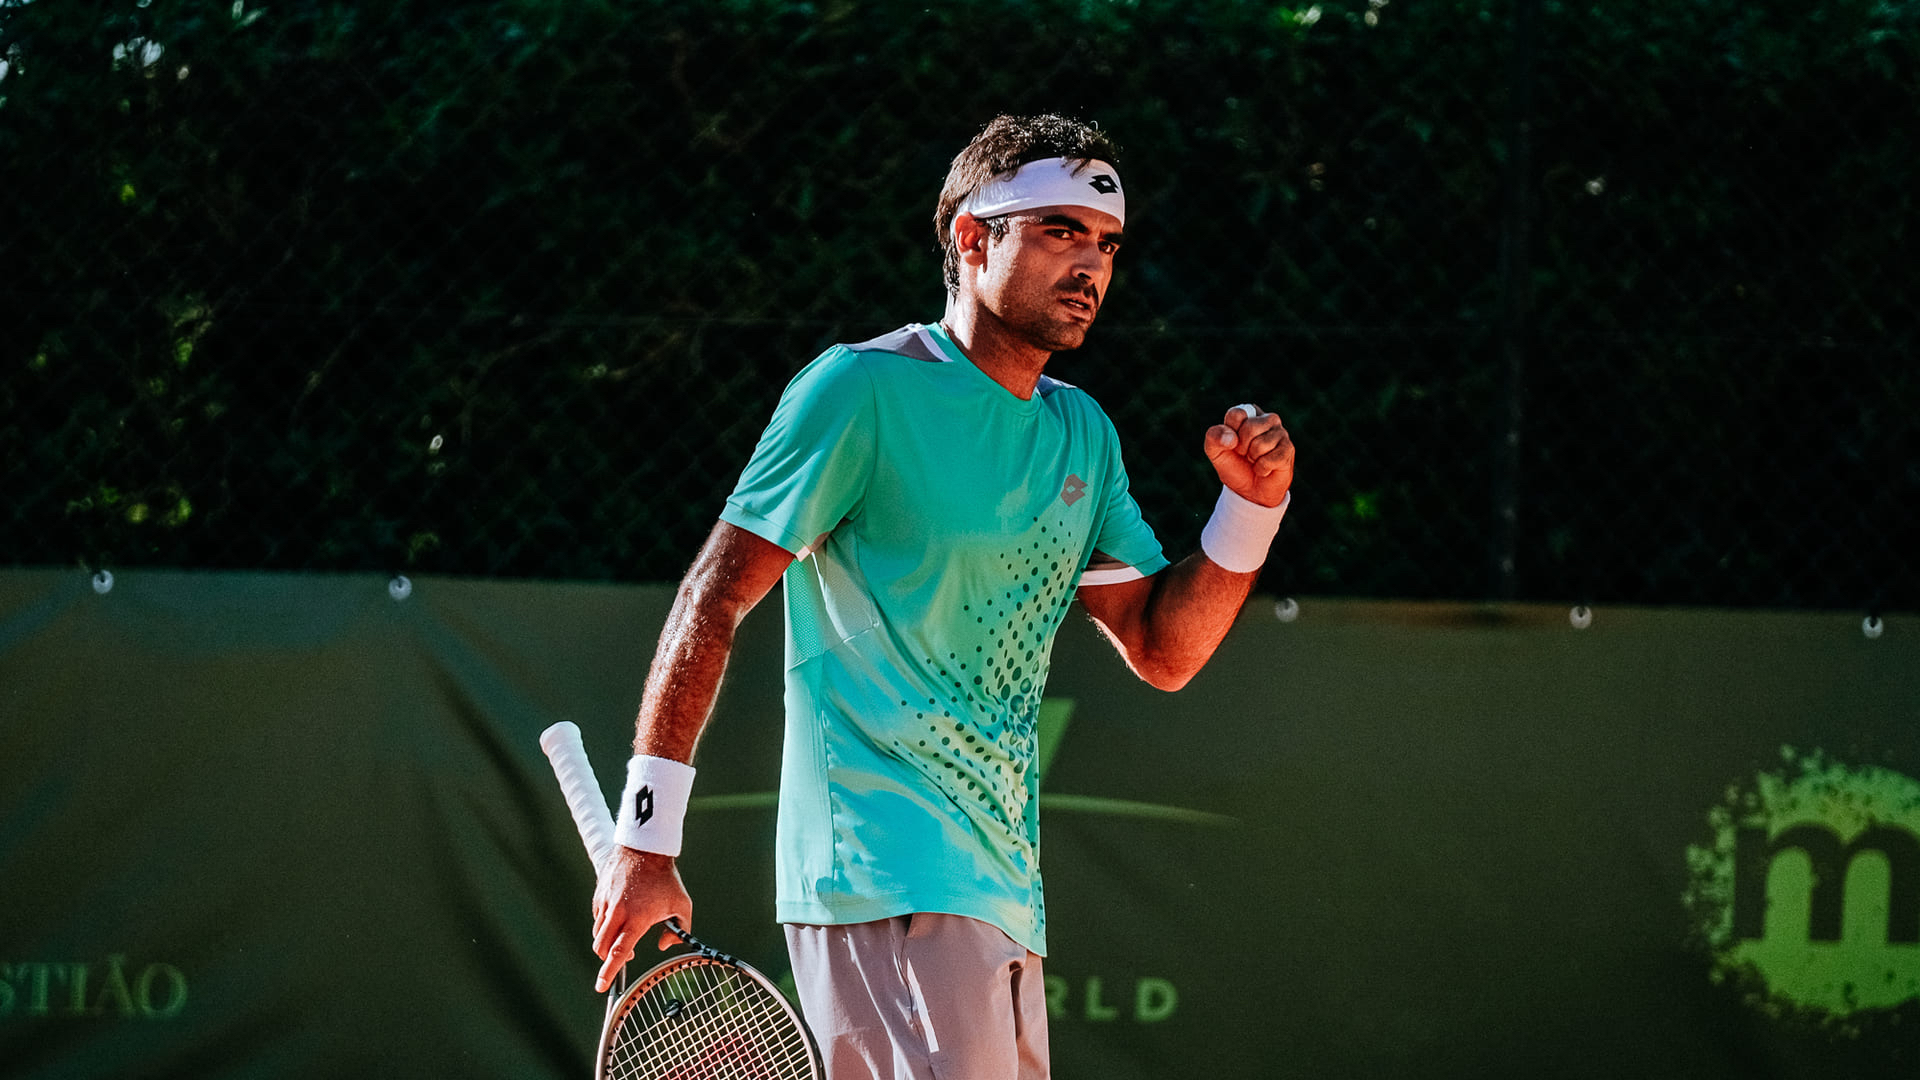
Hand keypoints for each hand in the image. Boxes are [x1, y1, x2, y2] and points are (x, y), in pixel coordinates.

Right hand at [591, 846, 691, 991]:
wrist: (645, 848)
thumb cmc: (666, 877)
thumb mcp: (682, 904)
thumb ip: (680, 930)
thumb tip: (664, 945)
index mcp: (637, 918)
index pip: (619, 952)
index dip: (609, 972)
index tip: (601, 986)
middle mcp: (618, 913)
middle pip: (602, 947)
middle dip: (607, 959)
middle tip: (621, 958)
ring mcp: (606, 903)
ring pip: (598, 933)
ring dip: (607, 941)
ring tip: (624, 933)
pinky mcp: (599, 894)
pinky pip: (598, 917)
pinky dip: (605, 923)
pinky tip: (619, 916)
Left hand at [1203, 403, 1293, 506]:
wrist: (1250, 491)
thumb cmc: (1234, 466)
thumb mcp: (1215, 452)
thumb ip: (1214, 438)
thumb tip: (1231, 439)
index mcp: (1249, 413)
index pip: (1236, 414)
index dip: (1230, 433)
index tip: (1232, 443)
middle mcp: (1267, 419)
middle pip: (1249, 428)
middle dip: (1242, 448)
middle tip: (1245, 454)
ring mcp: (1281, 433)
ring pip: (1260, 445)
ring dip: (1253, 459)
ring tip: (1256, 460)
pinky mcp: (1288, 449)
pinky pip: (1269, 459)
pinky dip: (1262, 469)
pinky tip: (1265, 468)